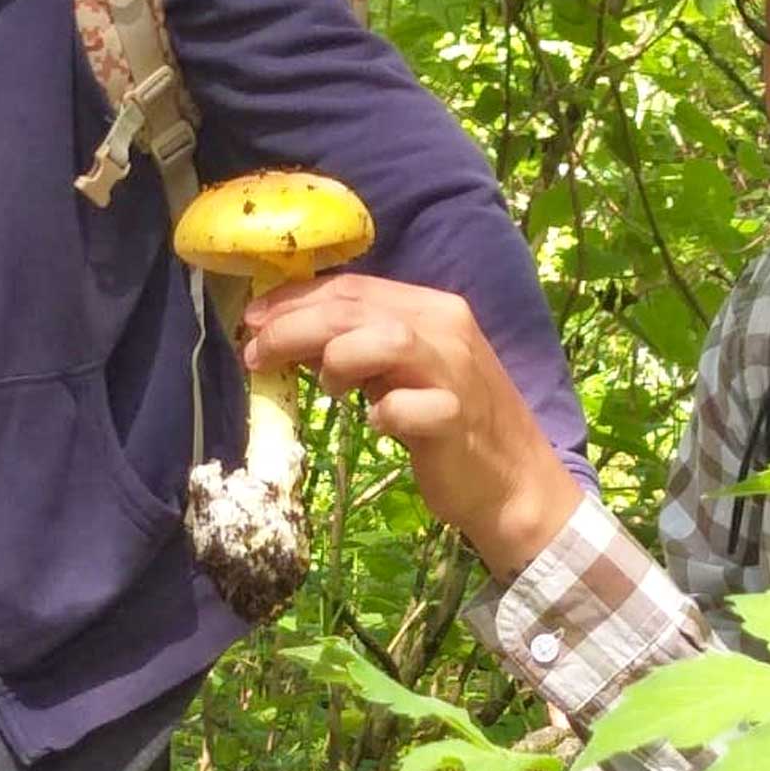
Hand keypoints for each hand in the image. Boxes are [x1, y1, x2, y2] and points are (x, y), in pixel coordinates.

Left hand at [244, 274, 582, 579]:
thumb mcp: (407, 374)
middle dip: (294, 326)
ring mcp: (455, 373)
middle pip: (357, 308)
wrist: (516, 482)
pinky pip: (408, 406)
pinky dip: (384, 412)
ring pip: (387, 339)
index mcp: (433, 309)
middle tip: (256, 353)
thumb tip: (293, 339)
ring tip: (328, 388)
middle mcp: (447, 330)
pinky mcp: (457, 420)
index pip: (353, 288)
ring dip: (339, 358)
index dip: (295, 300)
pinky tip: (377, 424)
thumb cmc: (454, 426)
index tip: (253, 320)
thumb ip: (363, 349)